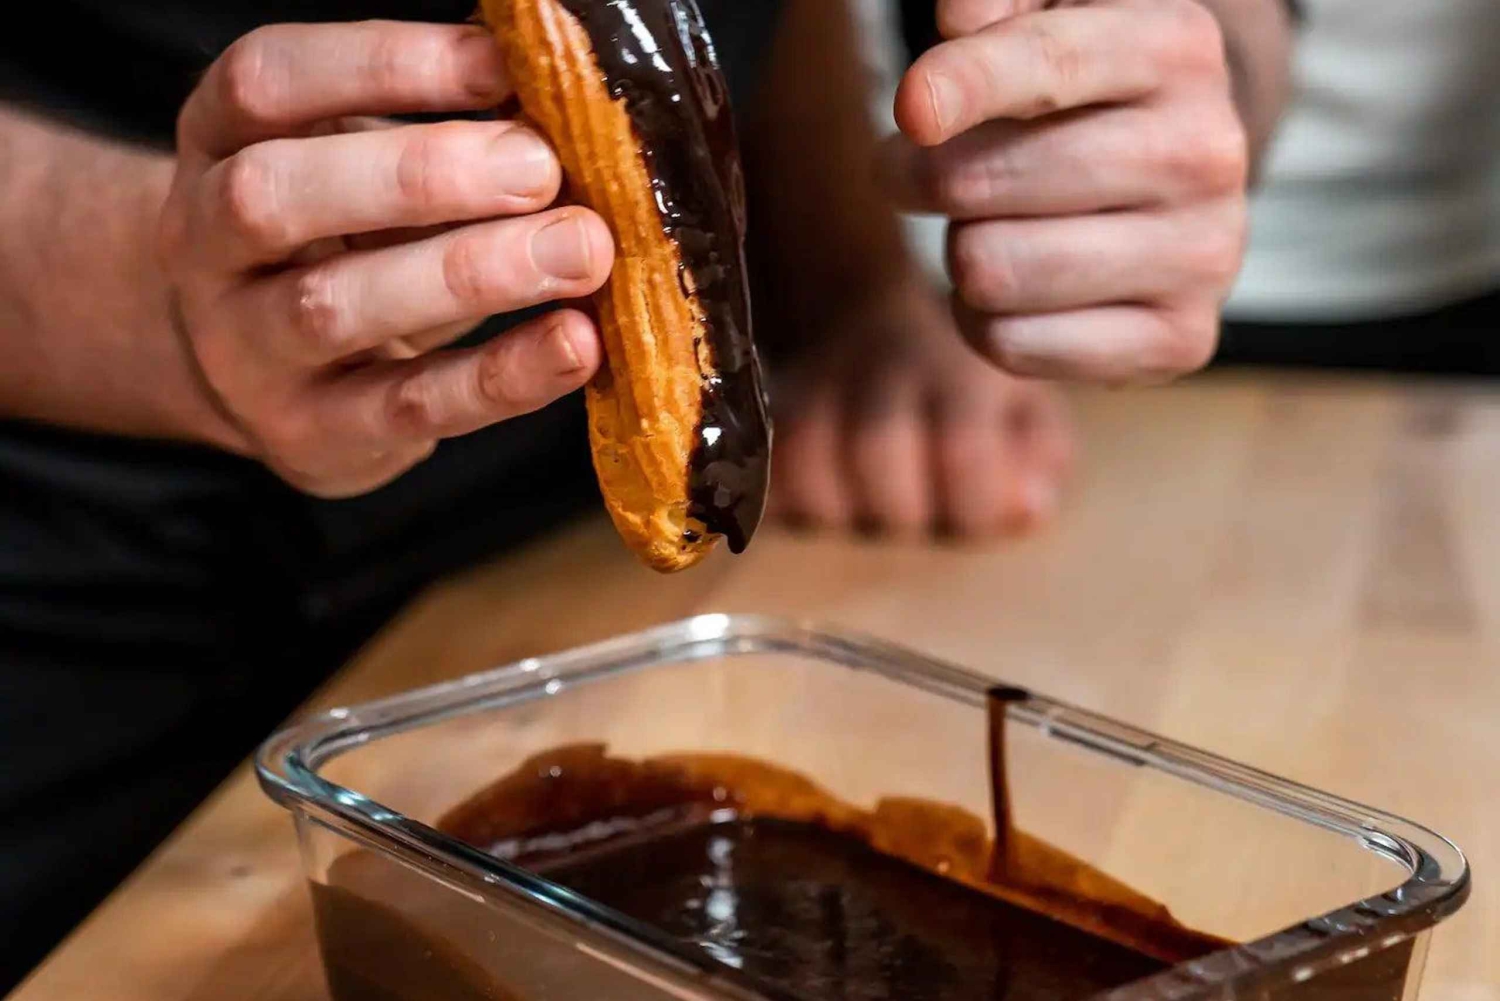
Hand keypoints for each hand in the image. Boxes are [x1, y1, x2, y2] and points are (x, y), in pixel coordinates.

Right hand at [158, 21, 614, 496]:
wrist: (265, 376)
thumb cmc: (341, 238)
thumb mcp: (355, 160)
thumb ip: (436, 128)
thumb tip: (565, 101)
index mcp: (219, 139)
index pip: (267, 81)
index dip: (383, 64)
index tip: (500, 65)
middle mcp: (206, 241)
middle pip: (275, 195)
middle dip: (419, 174)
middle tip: (540, 169)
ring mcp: (247, 349)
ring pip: (335, 308)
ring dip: (469, 274)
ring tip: (580, 248)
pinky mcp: (313, 432)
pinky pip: (409, 405)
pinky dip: (502, 374)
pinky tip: (577, 341)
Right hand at [770, 280, 1073, 537]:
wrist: (870, 311)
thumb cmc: (964, 382)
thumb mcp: (1028, 406)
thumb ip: (1041, 459)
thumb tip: (1025, 509)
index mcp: (961, 367)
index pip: (964, 449)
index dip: (975, 504)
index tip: (979, 510)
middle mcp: (882, 364)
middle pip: (876, 452)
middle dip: (903, 511)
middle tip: (918, 514)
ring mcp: (815, 381)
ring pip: (807, 462)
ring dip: (841, 511)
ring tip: (867, 511)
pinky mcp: (768, 406)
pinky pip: (765, 468)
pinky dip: (788, 500)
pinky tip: (824, 501)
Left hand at [883, 0, 1247, 383]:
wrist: (1174, 184)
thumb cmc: (1079, 93)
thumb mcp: (1046, 15)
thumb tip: (958, 18)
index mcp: (1177, 49)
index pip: (1051, 65)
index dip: (966, 85)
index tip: (910, 108)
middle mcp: (1206, 151)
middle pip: (988, 182)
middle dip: (925, 178)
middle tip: (924, 173)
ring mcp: (1203, 254)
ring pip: (991, 271)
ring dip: (959, 254)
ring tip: (992, 227)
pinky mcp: (1179, 339)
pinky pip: (1012, 344)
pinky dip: (984, 320)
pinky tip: (1019, 288)